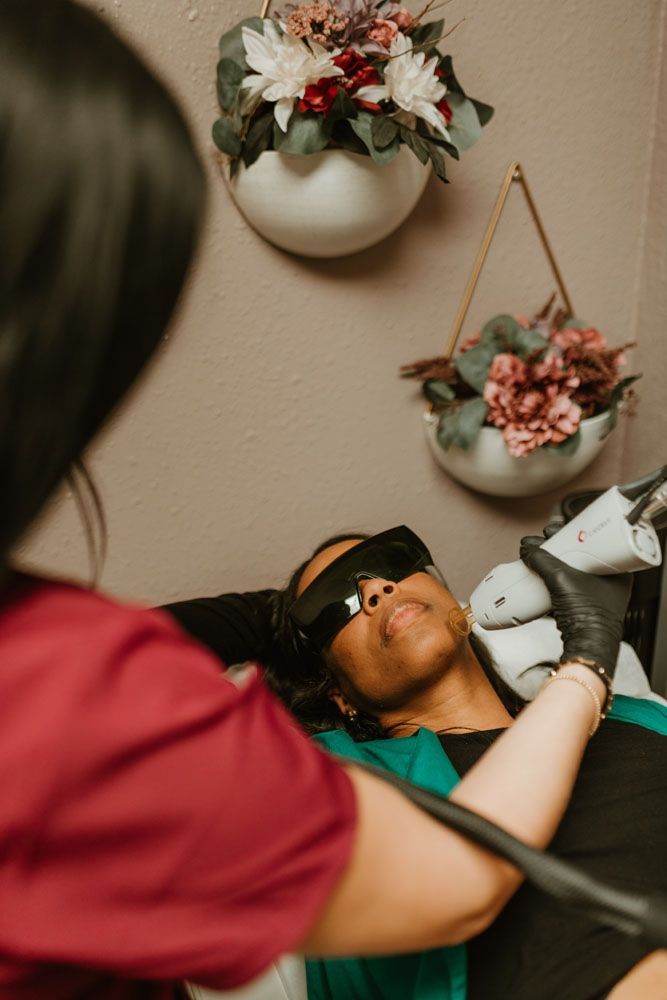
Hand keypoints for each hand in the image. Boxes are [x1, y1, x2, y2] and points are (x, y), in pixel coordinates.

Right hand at [519, 537, 632, 676]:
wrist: (587, 646)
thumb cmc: (589, 617)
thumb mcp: (562, 580)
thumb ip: (543, 561)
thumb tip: (528, 550)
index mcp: (615, 569)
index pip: (591, 540)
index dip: (570, 532)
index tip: (553, 529)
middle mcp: (608, 579)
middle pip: (578, 553)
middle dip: (557, 546)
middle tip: (543, 541)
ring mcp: (596, 593)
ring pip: (571, 568)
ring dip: (553, 561)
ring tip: (538, 555)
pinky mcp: (583, 604)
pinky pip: (567, 583)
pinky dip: (554, 577)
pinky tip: (543, 574)